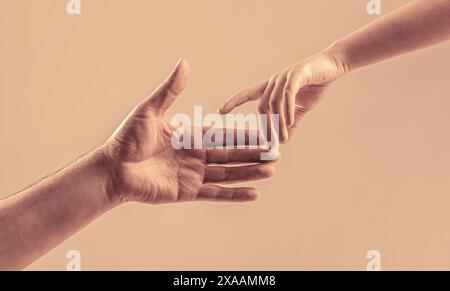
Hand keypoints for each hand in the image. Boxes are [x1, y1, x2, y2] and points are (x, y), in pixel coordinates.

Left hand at [102, 59, 275, 203]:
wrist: (112, 169)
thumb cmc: (127, 139)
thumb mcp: (150, 111)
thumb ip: (170, 90)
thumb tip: (184, 63)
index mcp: (190, 136)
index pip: (223, 134)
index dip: (244, 133)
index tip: (264, 131)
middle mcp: (195, 155)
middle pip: (231, 154)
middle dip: (253, 153)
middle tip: (276, 152)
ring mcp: (193, 175)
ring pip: (228, 173)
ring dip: (249, 173)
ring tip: (270, 170)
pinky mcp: (187, 192)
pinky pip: (215, 193)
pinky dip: (234, 194)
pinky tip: (253, 193)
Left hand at [218, 47, 348, 142]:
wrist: (333, 65)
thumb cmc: (315, 85)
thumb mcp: (301, 109)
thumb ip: (290, 123)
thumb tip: (282, 141)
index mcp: (271, 87)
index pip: (248, 94)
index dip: (234, 102)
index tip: (220, 111)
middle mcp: (274, 81)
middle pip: (262, 106)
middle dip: (265, 126)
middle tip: (269, 143)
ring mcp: (284, 77)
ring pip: (274, 102)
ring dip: (276, 122)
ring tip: (281, 138)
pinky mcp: (297, 74)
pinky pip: (287, 94)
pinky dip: (287, 110)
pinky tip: (290, 123)